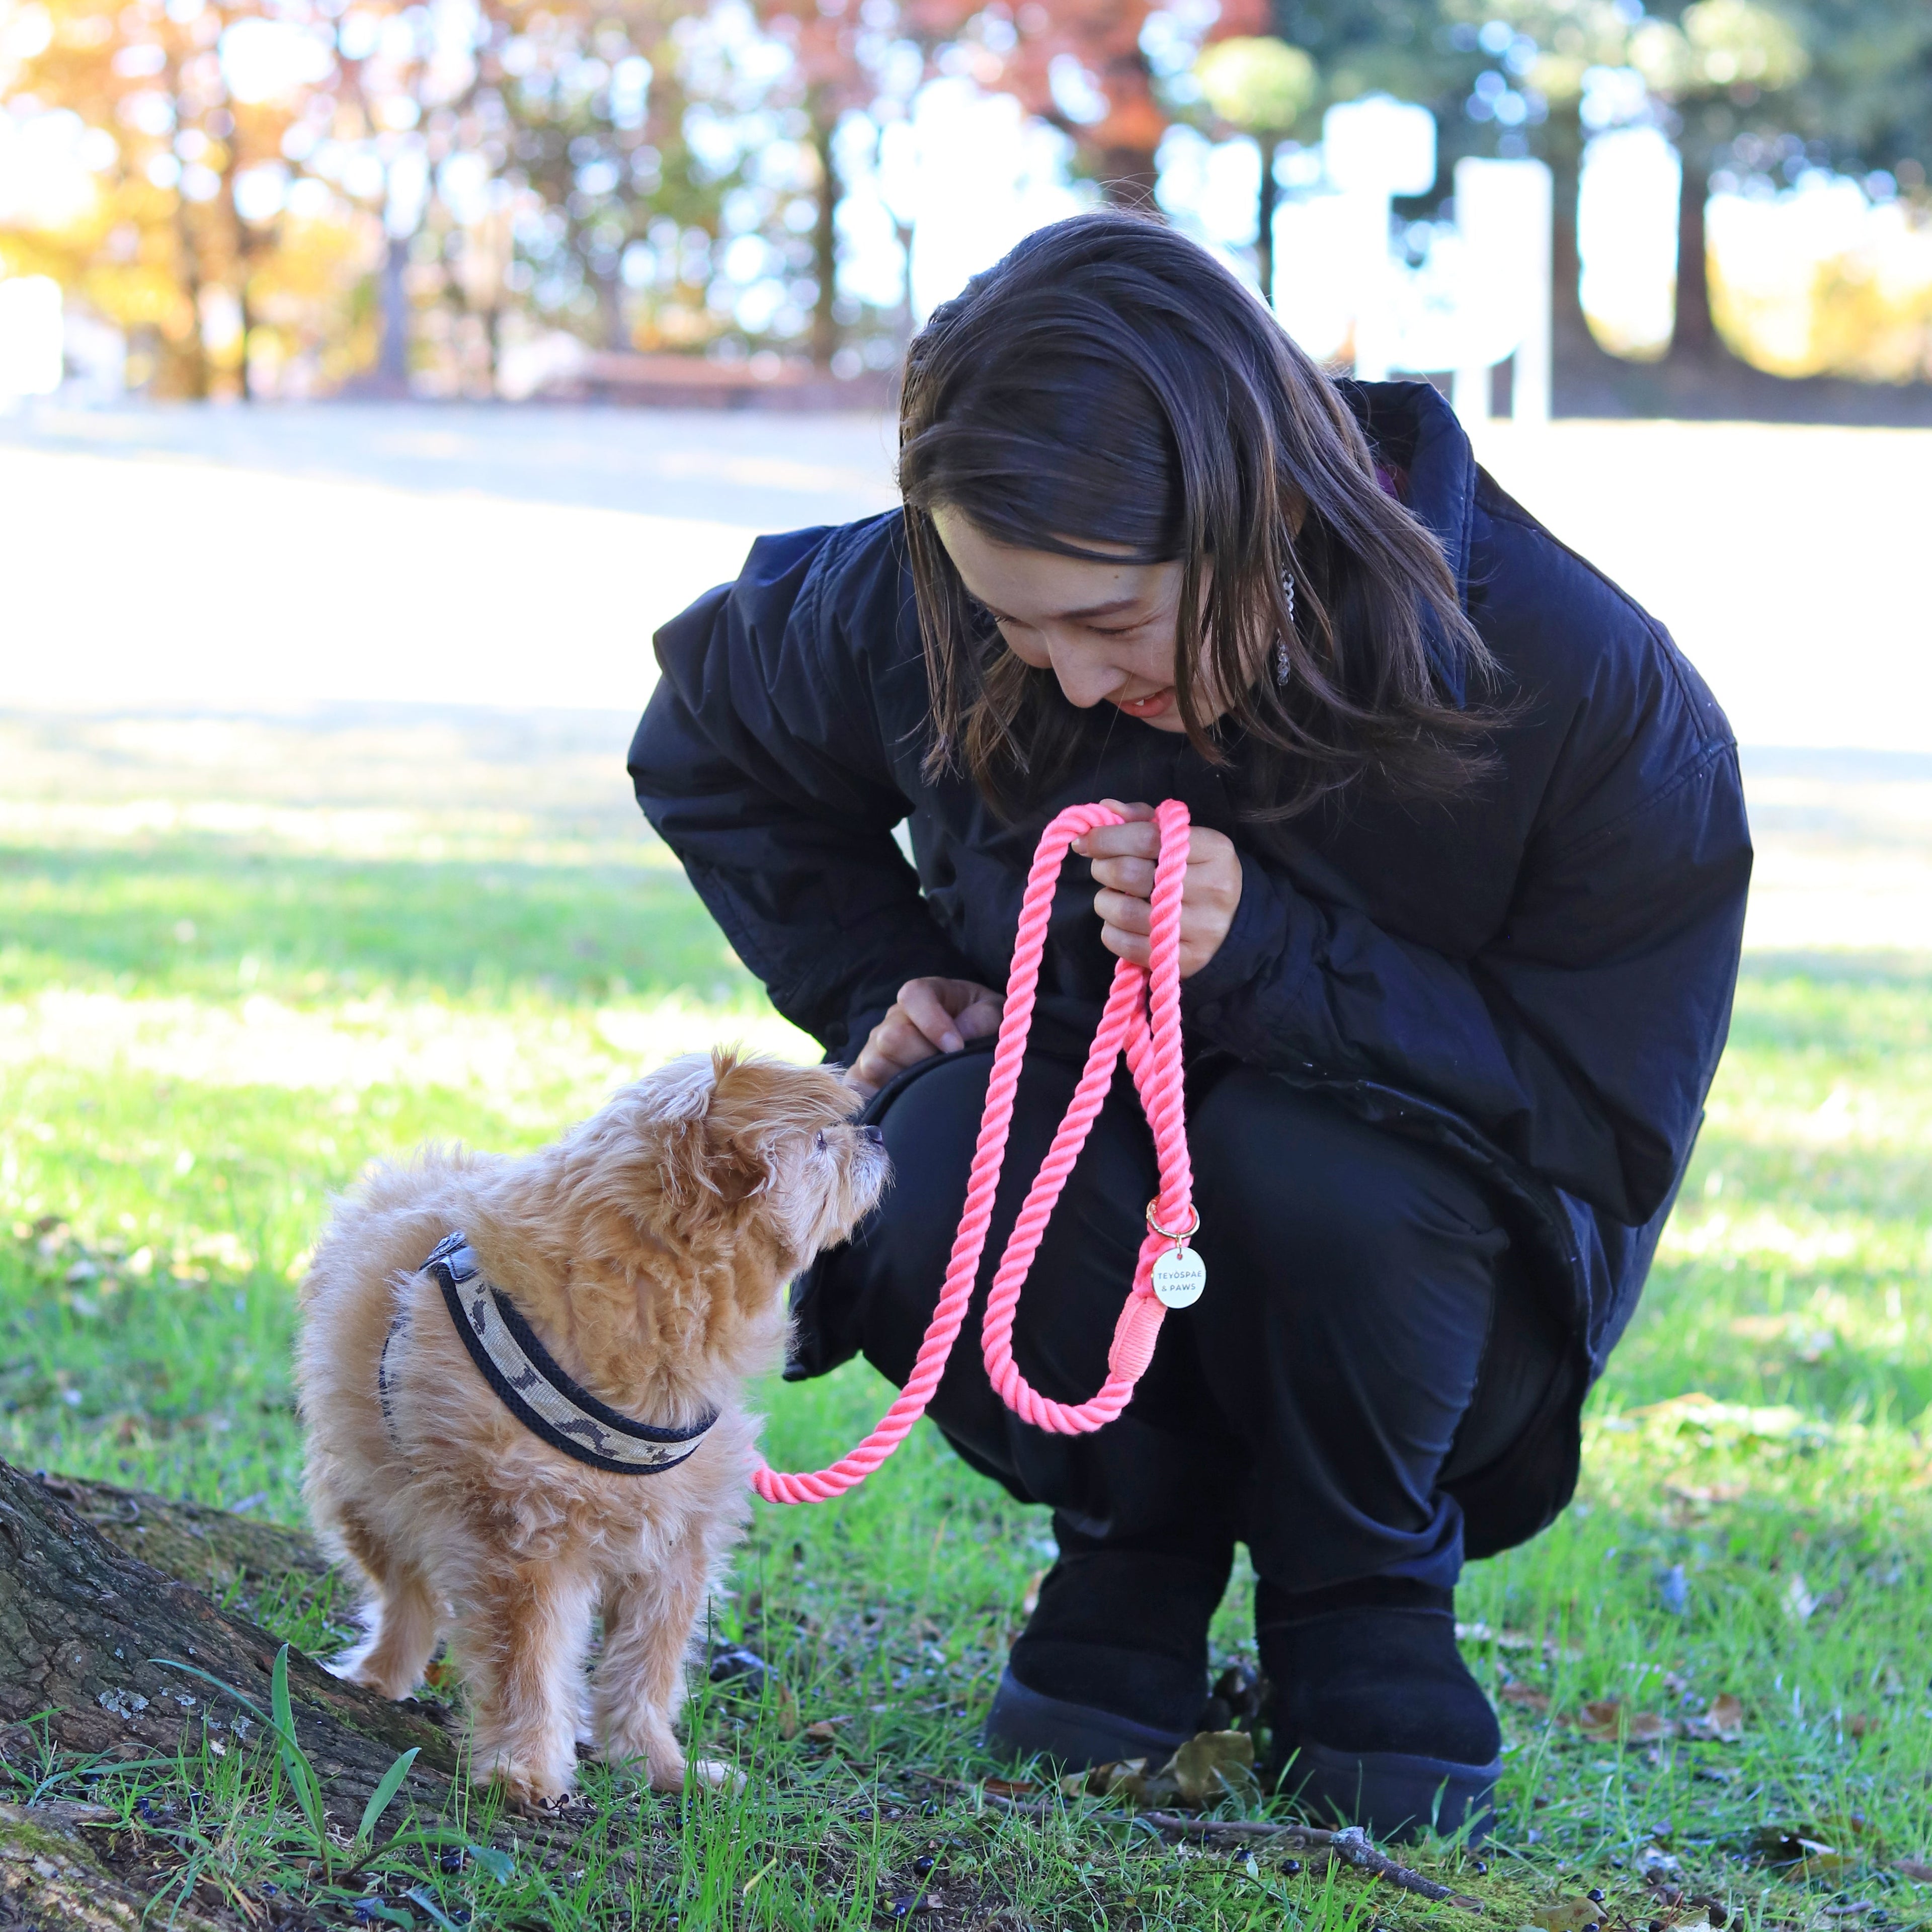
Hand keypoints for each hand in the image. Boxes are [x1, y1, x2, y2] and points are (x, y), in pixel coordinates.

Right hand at [848, 976, 1004, 1098]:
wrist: (970, 1046)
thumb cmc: (982, 1026)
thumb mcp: (994, 1013)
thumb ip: (984, 1018)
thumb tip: (962, 1035)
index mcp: (923, 995)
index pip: (913, 996)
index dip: (933, 1023)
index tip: (956, 1047)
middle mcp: (893, 1018)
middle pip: (890, 1037)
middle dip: (922, 1059)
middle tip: (944, 1073)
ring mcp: (874, 1047)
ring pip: (874, 1064)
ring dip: (904, 1081)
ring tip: (929, 1088)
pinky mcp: (864, 1074)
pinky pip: (856, 1085)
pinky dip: (874, 1097)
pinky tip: (900, 1103)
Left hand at [1073, 800, 1242, 977]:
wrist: (1235, 922)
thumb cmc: (1198, 871)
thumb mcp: (1182, 839)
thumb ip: (1143, 821)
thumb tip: (1105, 809)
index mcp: (1214, 851)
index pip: (1148, 838)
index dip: (1106, 837)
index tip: (1085, 840)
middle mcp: (1211, 889)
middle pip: (1130, 874)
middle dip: (1103, 867)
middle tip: (1102, 867)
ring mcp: (1200, 929)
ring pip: (1123, 911)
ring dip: (1104, 900)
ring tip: (1113, 895)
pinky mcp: (1184, 961)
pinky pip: (1125, 945)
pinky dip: (1111, 930)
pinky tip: (1120, 922)